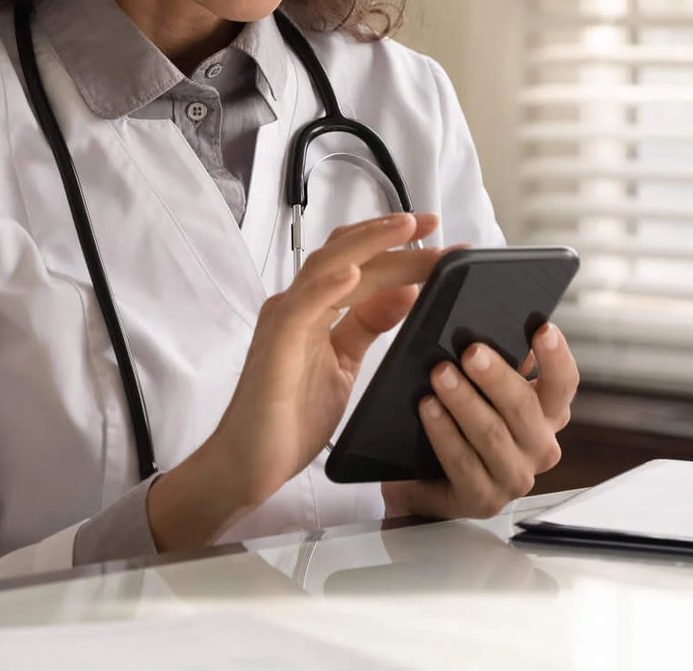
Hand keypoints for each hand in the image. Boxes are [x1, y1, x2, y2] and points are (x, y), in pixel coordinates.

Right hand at [147, 211, 441, 550]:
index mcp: (314, 310)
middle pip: (349, 256)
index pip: (361, 264)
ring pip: (328, 266)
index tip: (444, 244)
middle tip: (437, 226)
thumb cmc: (288, 418)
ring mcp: (285, 321)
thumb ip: (368, 326)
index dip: (400, 249)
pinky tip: (355, 273)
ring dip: (370, 245)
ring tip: (406, 229)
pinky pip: (302, 307)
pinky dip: (328, 286)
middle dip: (394, 239)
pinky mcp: (276, 345)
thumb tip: (405, 292)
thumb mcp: (343, 365)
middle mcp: (297, 306)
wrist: (247, 465)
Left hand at [382, 321, 578, 520]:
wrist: (417, 477)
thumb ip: (491, 356)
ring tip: (440, 375)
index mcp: (546, 414)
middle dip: (496, 376)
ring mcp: (513, 477)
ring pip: (492, 433)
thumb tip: (487, 320)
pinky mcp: (483, 499)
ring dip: (464, 400)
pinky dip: (444, 432)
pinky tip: (428, 409)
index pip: (564, 383)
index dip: (556, 356)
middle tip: (470, 351)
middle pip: (525, 407)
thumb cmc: (453, 420)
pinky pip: (463, 462)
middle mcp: (538, 447)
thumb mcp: (476, 384)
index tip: (542, 328)